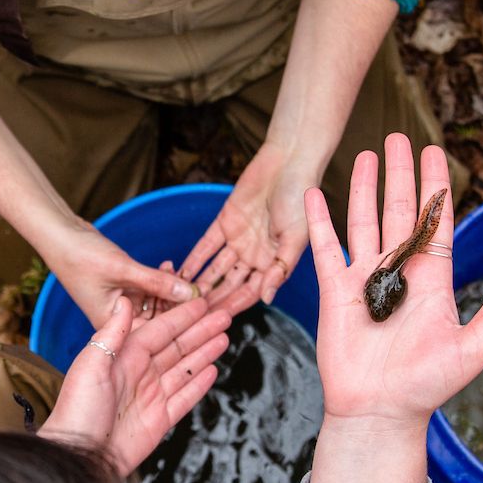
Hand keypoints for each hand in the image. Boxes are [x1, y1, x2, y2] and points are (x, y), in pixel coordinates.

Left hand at [39, 295, 231, 475]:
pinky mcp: (159, 421)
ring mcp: (151, 397)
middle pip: (176, 348)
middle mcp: (139, 374)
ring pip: (184, 370)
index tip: (201, 303)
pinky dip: (199, 384)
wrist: (79, 457)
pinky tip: (213, 370)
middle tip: (224, 316)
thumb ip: (111, 334)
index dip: (181, 318)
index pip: (158, 332)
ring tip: (224, 338)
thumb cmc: (76, 410)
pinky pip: (185, 398)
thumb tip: (124, 302)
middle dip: (200, 332)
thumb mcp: (90, 366)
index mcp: (123, 358)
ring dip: (204, 353)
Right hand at [46, 223, 195, 329]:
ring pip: (156, 303)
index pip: (154, 333)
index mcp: (113, 326)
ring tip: (193, 277)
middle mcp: (118, 320)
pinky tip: (172, 267)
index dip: (182, 323)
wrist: (58, 235)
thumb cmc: (80, 256)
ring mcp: (121, 304)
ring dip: (173, 290)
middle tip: (208, 295)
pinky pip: (149, 289)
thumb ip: (158, 282)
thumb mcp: (123, 269)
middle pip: (158, 320)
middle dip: (182, 307)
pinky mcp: (123, 289)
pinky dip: (160, 279)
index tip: (207, 313)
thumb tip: (191, 292)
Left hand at [180, 142, 311, 316]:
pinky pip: (207, 245)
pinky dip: (195, 259)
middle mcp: (256, 255)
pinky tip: (181, 273)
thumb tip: (267, 298)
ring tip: (182, 299)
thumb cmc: (301, 199)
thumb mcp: (297, 237)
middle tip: (192, 316)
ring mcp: (239, 239)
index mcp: (275, 262)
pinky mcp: (226, 221)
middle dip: (213, 300)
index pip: (251, 292)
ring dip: (201, 283)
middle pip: (230, 284)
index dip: (234, 306)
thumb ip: (281, 269)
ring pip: (216, 268)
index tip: (216, 321)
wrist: (290, 161)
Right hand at [309, 135, 482, 427]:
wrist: (380, 411)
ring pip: (365, 220)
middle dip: (400, 174)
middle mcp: (399, 272)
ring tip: (366, 154)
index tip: (433, 153)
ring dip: (364, 187)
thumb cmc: (426, 385)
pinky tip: (316, 194)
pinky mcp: (336, 291)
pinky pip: (326, 248)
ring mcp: (366, 279)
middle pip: (400, 211)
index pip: (434, 222)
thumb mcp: (472, 348)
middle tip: (398, 138)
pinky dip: (320, 220)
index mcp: (432, 279)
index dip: (435, 187)